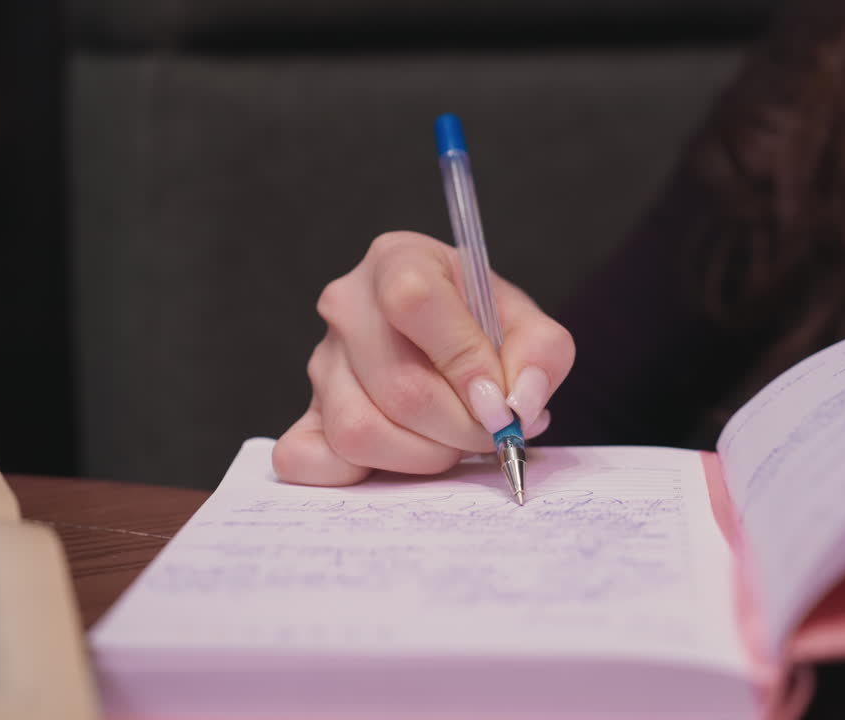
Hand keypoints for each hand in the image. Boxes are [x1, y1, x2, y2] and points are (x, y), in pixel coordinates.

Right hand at [272, 231, 574, 485]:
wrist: (446, 347)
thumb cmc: (482, 330)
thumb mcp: (526, 324)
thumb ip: (541, 354)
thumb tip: (517, 404)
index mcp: (398, 260)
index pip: (414, 302)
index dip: (463, 361)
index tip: (498, 399)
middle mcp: (346, 306)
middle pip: (398, 385)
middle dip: (460, 427)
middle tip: (492, 434)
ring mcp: (319, 363)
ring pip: (360, 431)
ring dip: (423, 455)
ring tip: (451, 441)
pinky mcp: (303, 415)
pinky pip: (310, 460)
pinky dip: (361, 474)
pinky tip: (400, 456)